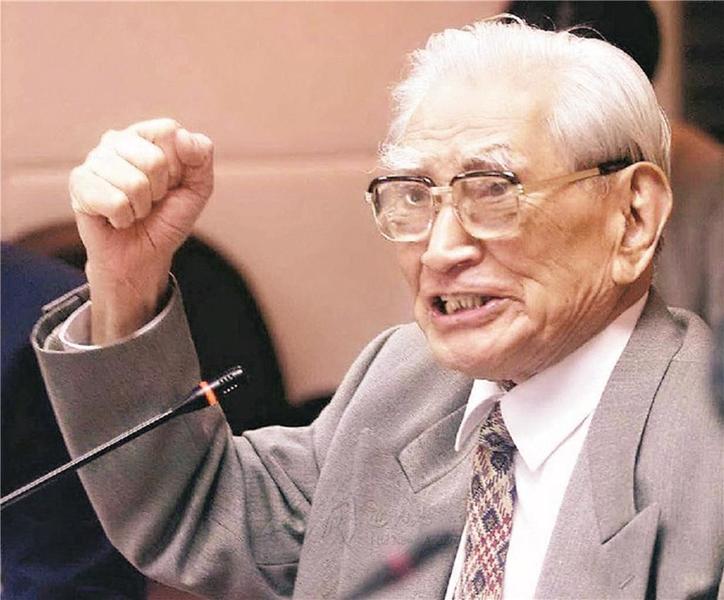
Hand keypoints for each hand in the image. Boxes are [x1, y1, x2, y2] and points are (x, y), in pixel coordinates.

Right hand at [69, 118, 213, 343]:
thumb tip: (182, 136)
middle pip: (153, 160)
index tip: (172, 183)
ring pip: (134, 184)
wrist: (142, 255)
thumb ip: (201, 157)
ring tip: (134, 210)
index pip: (168, 131)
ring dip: (141, 207)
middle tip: (151, 201)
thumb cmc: (167, 218)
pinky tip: (116, 218)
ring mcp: (94, 160)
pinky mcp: (79, 183)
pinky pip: (114, 201)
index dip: (178, 166)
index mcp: (146, 135)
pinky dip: (123, 218)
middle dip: (160, 191)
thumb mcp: (197, 189)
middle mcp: (117, 140)